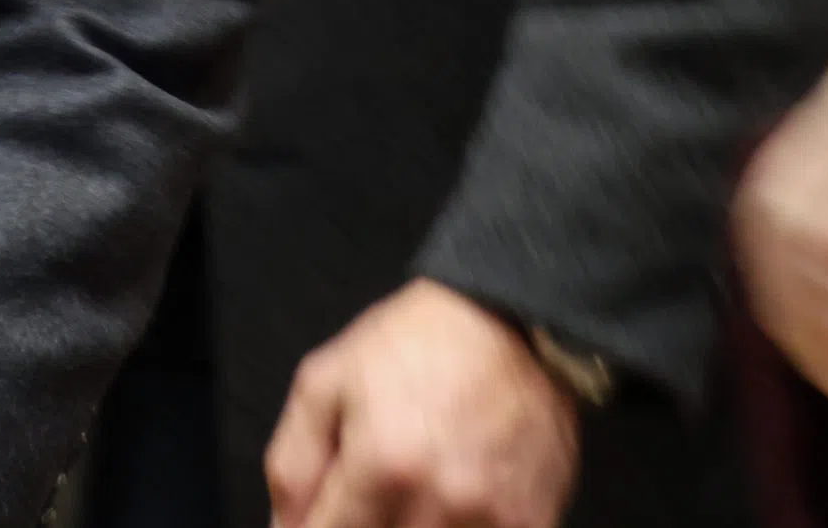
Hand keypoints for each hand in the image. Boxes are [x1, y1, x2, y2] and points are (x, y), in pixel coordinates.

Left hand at [267, 279, 580, 527]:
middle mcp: (442, 501)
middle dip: (365, 524)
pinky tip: (451, 500)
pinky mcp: (534, 523)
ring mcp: (494, 519)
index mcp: (383, 465)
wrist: (510, 320)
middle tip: (370, 491)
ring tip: (412, 488)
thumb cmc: (414, 346)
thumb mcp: (324, 382)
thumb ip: (293, 465)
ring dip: (409, 525)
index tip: (327, 511)